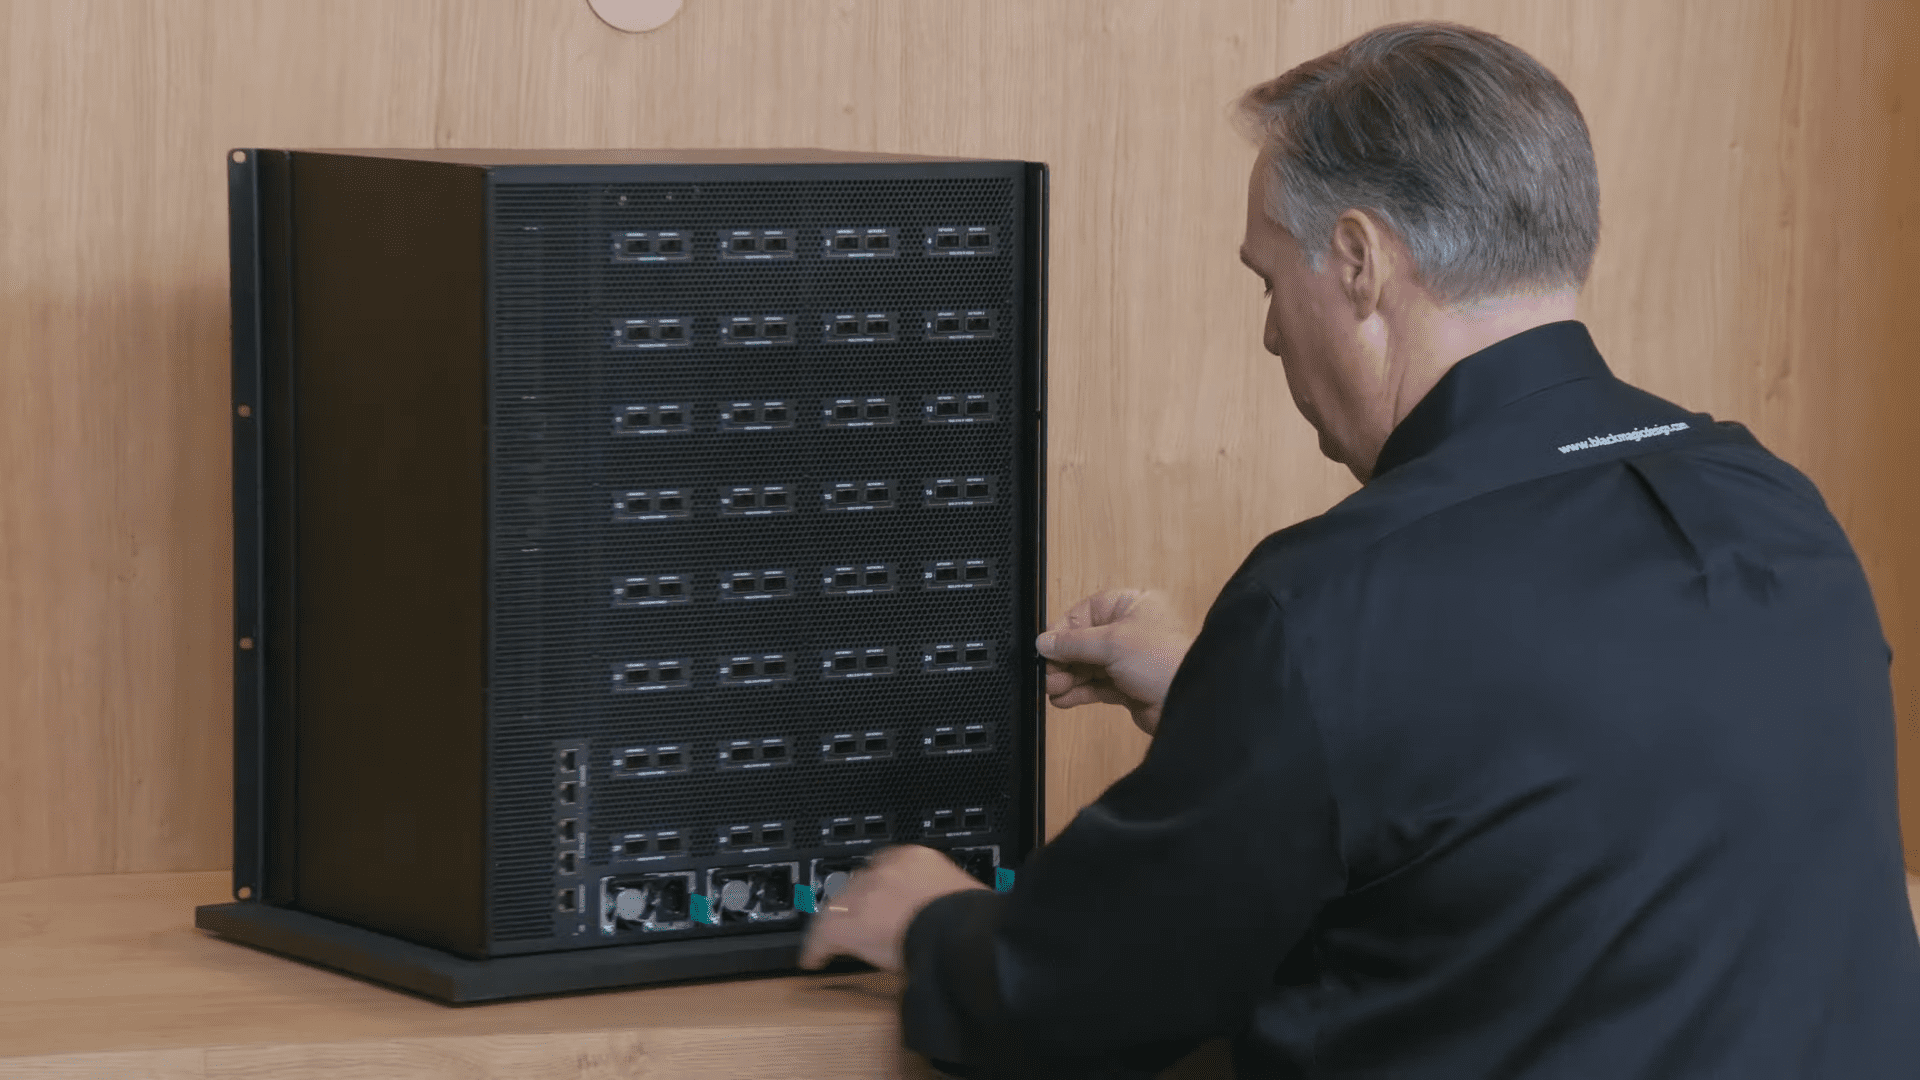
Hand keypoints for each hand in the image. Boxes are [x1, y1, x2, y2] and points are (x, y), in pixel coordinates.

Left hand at [798, 844, 987, 973]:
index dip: (875, 884)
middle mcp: (887, 870)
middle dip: (855, 902)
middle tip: (855, 921)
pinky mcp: (851, 922)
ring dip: (836, 922)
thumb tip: (943, 910)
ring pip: (837, 904)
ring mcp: (867, 894)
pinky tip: (814, 959)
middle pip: (857, 882)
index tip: (875, 898)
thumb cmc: (972, 924)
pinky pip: (824, 933)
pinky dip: (817, 947)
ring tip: (829, 940)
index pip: (883, 863)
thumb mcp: (961, 896)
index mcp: (918, 857)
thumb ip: (943, 895)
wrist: (965, 938)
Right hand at [1037, 589, 1194, 735]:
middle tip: (1047, 674)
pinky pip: (1096, 685)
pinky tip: (1063, 698)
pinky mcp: (1129, 686)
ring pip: (1088, 666)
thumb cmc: (1164, 662)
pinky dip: (1078, 691)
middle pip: (1084, 641)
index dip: (1064, 631)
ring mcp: (1130, 659)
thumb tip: (1045, 642)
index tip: (1046, 647)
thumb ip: (1073, 643)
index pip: (1086, 613)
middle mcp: (1131, 630)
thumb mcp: (1112, 643)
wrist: (1188, 703)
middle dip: (1063, 659)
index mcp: (1132, 606)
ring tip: (1052, 689)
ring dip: (1068, 678)